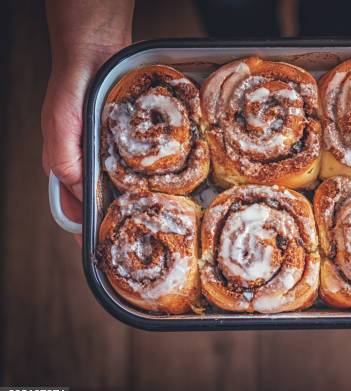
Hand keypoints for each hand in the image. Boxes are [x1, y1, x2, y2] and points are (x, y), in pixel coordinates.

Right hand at [42, 0, 132, 242]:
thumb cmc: (71, 87)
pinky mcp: (127, 142)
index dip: (87, 230)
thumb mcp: (61, 124)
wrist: (95, 51)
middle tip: (137, 239)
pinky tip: (160, 186)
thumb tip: (79, 191)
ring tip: (152, 220)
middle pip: (100, 203)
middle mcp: (88, 163)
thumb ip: (64, 158)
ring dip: (132, 202)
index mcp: (66, 165)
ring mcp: (108, 153)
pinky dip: (145, 178)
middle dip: (115, 222)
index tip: (103, 249)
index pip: (74, 208)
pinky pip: (136, 166)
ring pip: (120, 187)